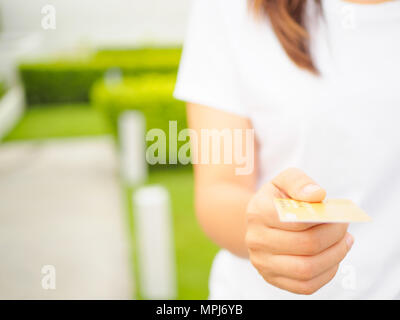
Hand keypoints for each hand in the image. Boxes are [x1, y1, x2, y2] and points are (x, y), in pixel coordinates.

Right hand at [245, 168, 353, 294]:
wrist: (258, 222)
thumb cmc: (277, 200)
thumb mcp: (284, 181)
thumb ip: (299, 182)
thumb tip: (317, 195)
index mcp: (258, 213)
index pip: (298, 221)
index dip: (326, 219)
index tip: (339, 214)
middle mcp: (256, 240)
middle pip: (306, 245)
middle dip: (334, 237)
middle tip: (345, 228)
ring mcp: (262, 263)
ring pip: (306, 269)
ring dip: (334, 257)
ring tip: (344, 243)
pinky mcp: (271, 278)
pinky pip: (305, 286)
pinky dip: (326, 274)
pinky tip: (333, 258)